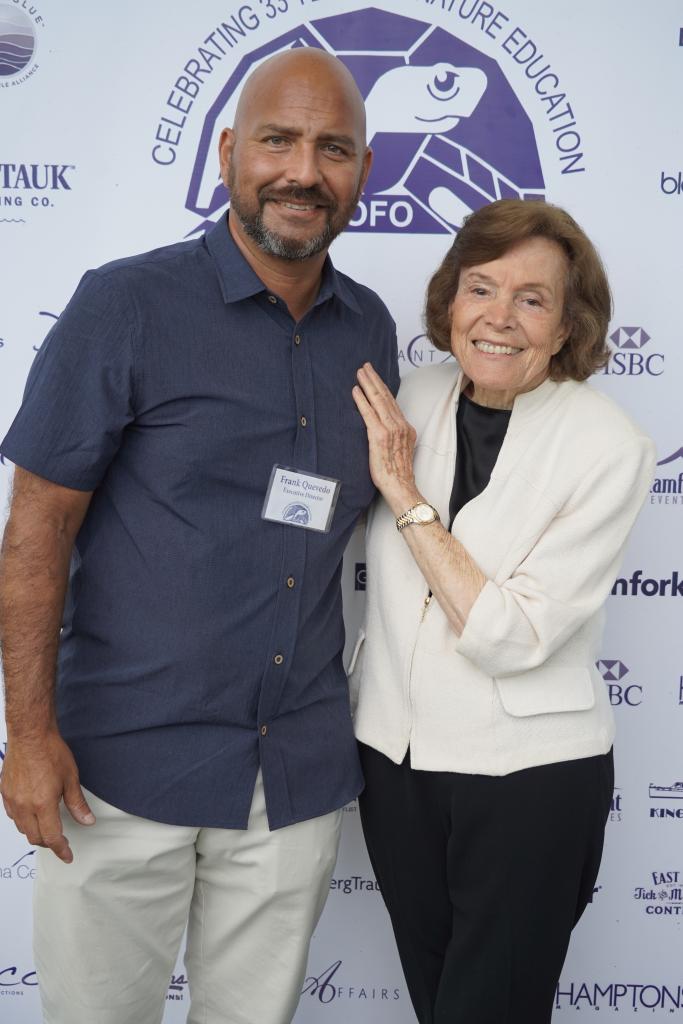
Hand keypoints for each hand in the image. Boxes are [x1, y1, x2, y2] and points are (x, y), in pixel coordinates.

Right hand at [0, 731, 94, 862]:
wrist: (30, 734)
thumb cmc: (51, 751)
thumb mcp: (71, 778)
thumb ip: (77, 804)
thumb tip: (87, 821)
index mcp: (42, 805)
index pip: (52, 838)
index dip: (61, 850)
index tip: (67, 856)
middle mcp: (24, 806)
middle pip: (35, 837)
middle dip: (49, 843)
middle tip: (60, 840)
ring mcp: (12, 800)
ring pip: (22, 828)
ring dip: (35, 832)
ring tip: (47, 828)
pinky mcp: (5, 792)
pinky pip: (12, 815)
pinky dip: (23, 821)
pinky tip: (31, 814)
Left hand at [352, 362, 420, 513]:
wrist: (401, 487)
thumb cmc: (396, 473)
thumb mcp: (399, 450)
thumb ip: (393, 436)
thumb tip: (380, 429)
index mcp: (405, 428)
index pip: (392, 402)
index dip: (383, 387)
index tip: (375, 376)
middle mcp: (400, 426)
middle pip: (386, 397)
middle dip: (374, 379)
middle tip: (365, 366)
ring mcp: (391, 430)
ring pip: (378, 401)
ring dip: (368, 384)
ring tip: (359, 373)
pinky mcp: (379, 436)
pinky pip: (369, 414)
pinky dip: (362, 400)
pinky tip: (355, 391)